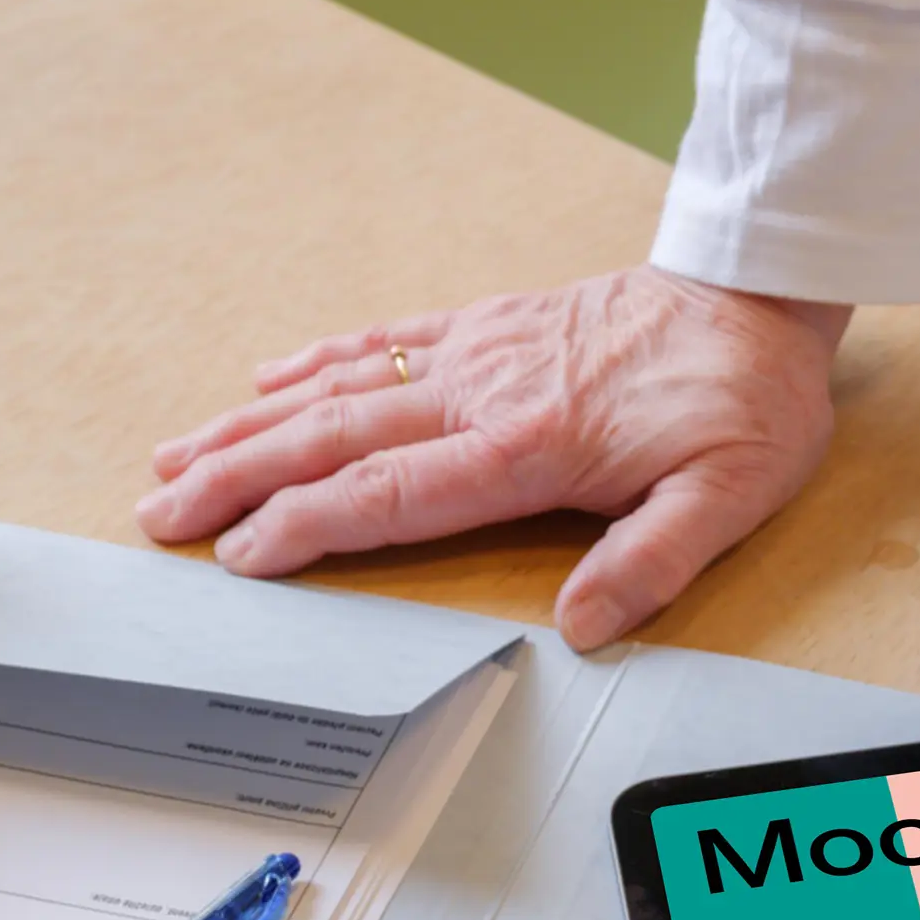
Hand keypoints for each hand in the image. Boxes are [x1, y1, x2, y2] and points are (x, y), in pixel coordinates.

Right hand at [137, 269, 848, 649]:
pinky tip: (267, 377)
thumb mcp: (727, 497)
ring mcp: (479, 351)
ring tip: (175, 455)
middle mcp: (484, 392)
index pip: (391, 495)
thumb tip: (585, 625)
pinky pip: (385, 340)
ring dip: (252, 423)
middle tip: (160, 514)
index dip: (306, 525)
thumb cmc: (745, 401)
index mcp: (528, 445)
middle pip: (335, 440)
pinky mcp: (489, 323)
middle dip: (238, 477)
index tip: (240, 554)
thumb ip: (652, 562)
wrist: (758, 294)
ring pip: (341, 389)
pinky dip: (318, 359)